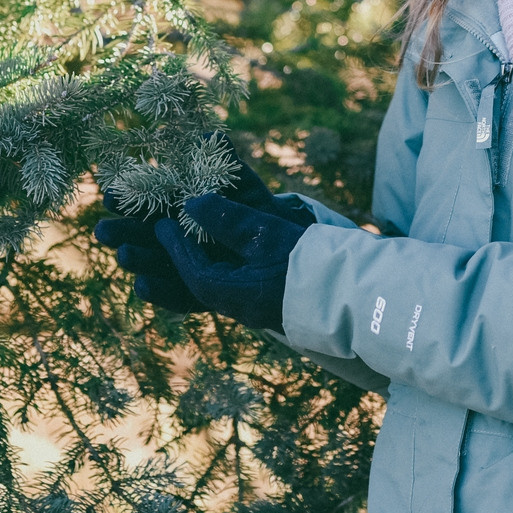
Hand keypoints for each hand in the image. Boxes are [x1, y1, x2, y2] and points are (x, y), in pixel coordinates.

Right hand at [93, 131, 312, 311]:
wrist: (278, 240)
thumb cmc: (249, 204)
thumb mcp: (238, 180)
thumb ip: (222, 160)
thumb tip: (209, 135)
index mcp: (172, 206)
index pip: (142, 202)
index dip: (125, 198)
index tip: (109, 195)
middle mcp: (168, 237)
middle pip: (138, 235)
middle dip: (121, 232)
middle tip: (105, 231)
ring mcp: (179, 265)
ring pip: (151, 265)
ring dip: (135, 260)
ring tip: (124, 255)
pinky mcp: (194, 292)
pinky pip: (174, 295)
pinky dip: (158, 292)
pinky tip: (142, 286)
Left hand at [154, 193, 307, 330]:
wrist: (350, 296)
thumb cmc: (307, 262)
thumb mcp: (265, 234)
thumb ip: (227, 218)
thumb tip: (191, 203)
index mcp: (229, 292)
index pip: (190, 268)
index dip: (175, 243)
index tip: (162, 222)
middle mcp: (237, 306)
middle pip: (197, 280)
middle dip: (181, 255)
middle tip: (170, 231)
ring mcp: (255, 308)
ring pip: (216, 284)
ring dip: (200, 264)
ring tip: (191, 245)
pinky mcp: (272, 304)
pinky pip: (236, 287)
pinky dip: (223, 270)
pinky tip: (225, 259)